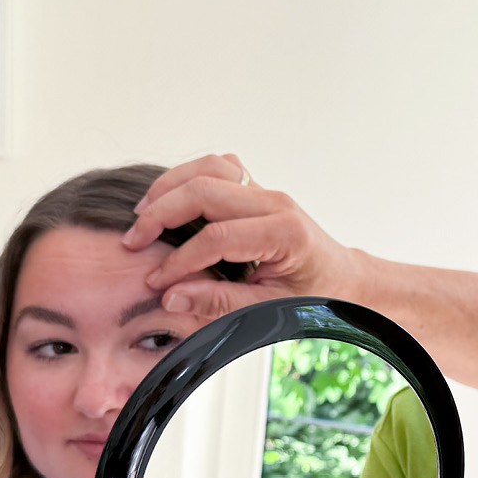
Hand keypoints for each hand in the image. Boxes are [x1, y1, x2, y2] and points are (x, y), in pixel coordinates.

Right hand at [123, 153, 368, 318]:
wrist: (343, 278)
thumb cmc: (313, 297)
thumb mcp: (271, 310)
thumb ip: (221, 303)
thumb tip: (170, 296)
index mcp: (285, 234)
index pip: (218, 238)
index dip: (180, 260)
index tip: (156, 282)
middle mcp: (276, 202)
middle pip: (205, 189)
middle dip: (162, 213)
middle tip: (134, 241)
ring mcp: (267, 190)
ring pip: (208, 167)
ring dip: (169, 187)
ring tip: (142, 216)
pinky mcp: (258, 187)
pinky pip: (217, 167)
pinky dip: (188, 177)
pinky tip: (169, 201)